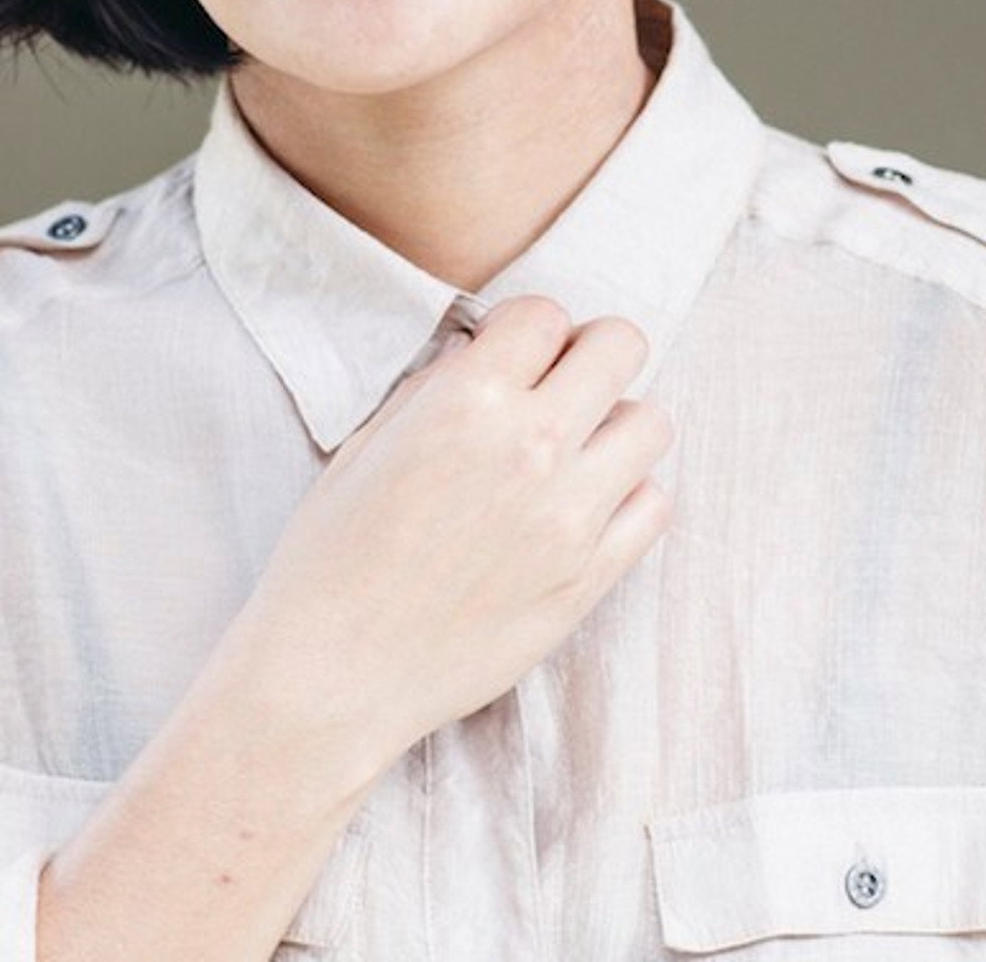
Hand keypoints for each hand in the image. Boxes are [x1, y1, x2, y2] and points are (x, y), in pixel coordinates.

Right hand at [229, 297, 672, 774]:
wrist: (334, 673)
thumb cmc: (331, 554)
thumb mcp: (367, 443)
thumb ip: (434, 387)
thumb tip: (482, 352)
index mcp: (466, 401)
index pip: (545, 312)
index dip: (525, 327)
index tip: (509, 354)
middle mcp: (530, 446)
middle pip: (620, 347)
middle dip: (588, 353)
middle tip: (556, 386)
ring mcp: (570, 515)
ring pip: (652, 423)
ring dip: (614, 424)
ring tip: (571, 450)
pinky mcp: (590, 578)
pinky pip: (654, 505)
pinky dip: (626, 495)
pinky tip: (580, 506)